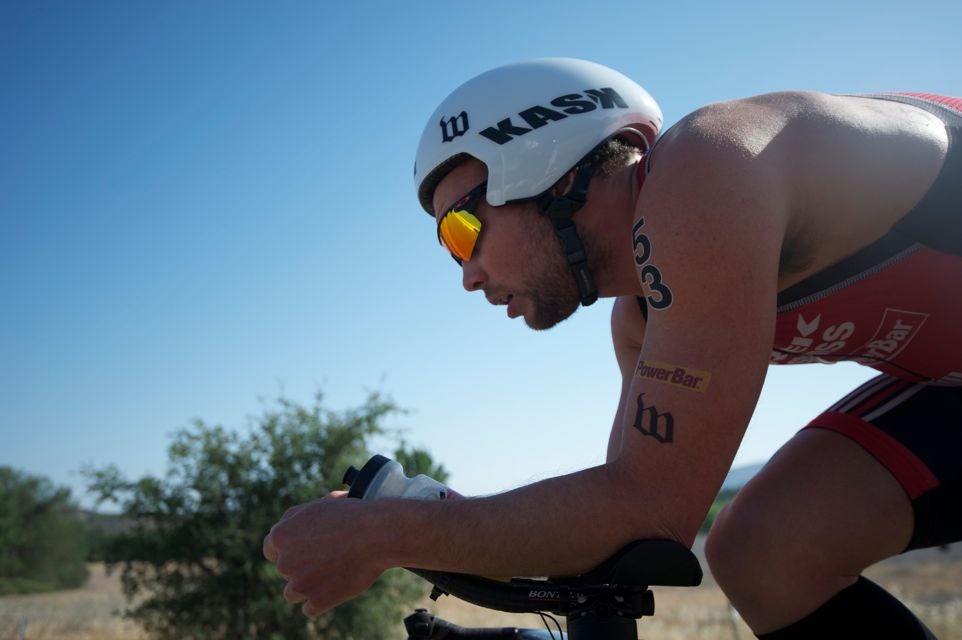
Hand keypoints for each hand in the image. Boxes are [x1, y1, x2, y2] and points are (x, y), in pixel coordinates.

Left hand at [262, 491, 385, 616]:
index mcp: (280, 536)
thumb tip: (290, 526)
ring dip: (307, 587)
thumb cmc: (352, 515)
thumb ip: (297, 517)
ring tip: (330, 575)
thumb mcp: (319, 504)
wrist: (377, 534)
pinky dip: (321, 601)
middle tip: (328, 558)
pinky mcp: (316, 601)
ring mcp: (299, 584)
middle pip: (285, 570)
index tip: (303, 551)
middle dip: (302, 567)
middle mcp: (284, 562)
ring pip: (293, 593)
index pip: (271, 550)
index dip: (289, 549)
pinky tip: (336, 588)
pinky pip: (310, 608)